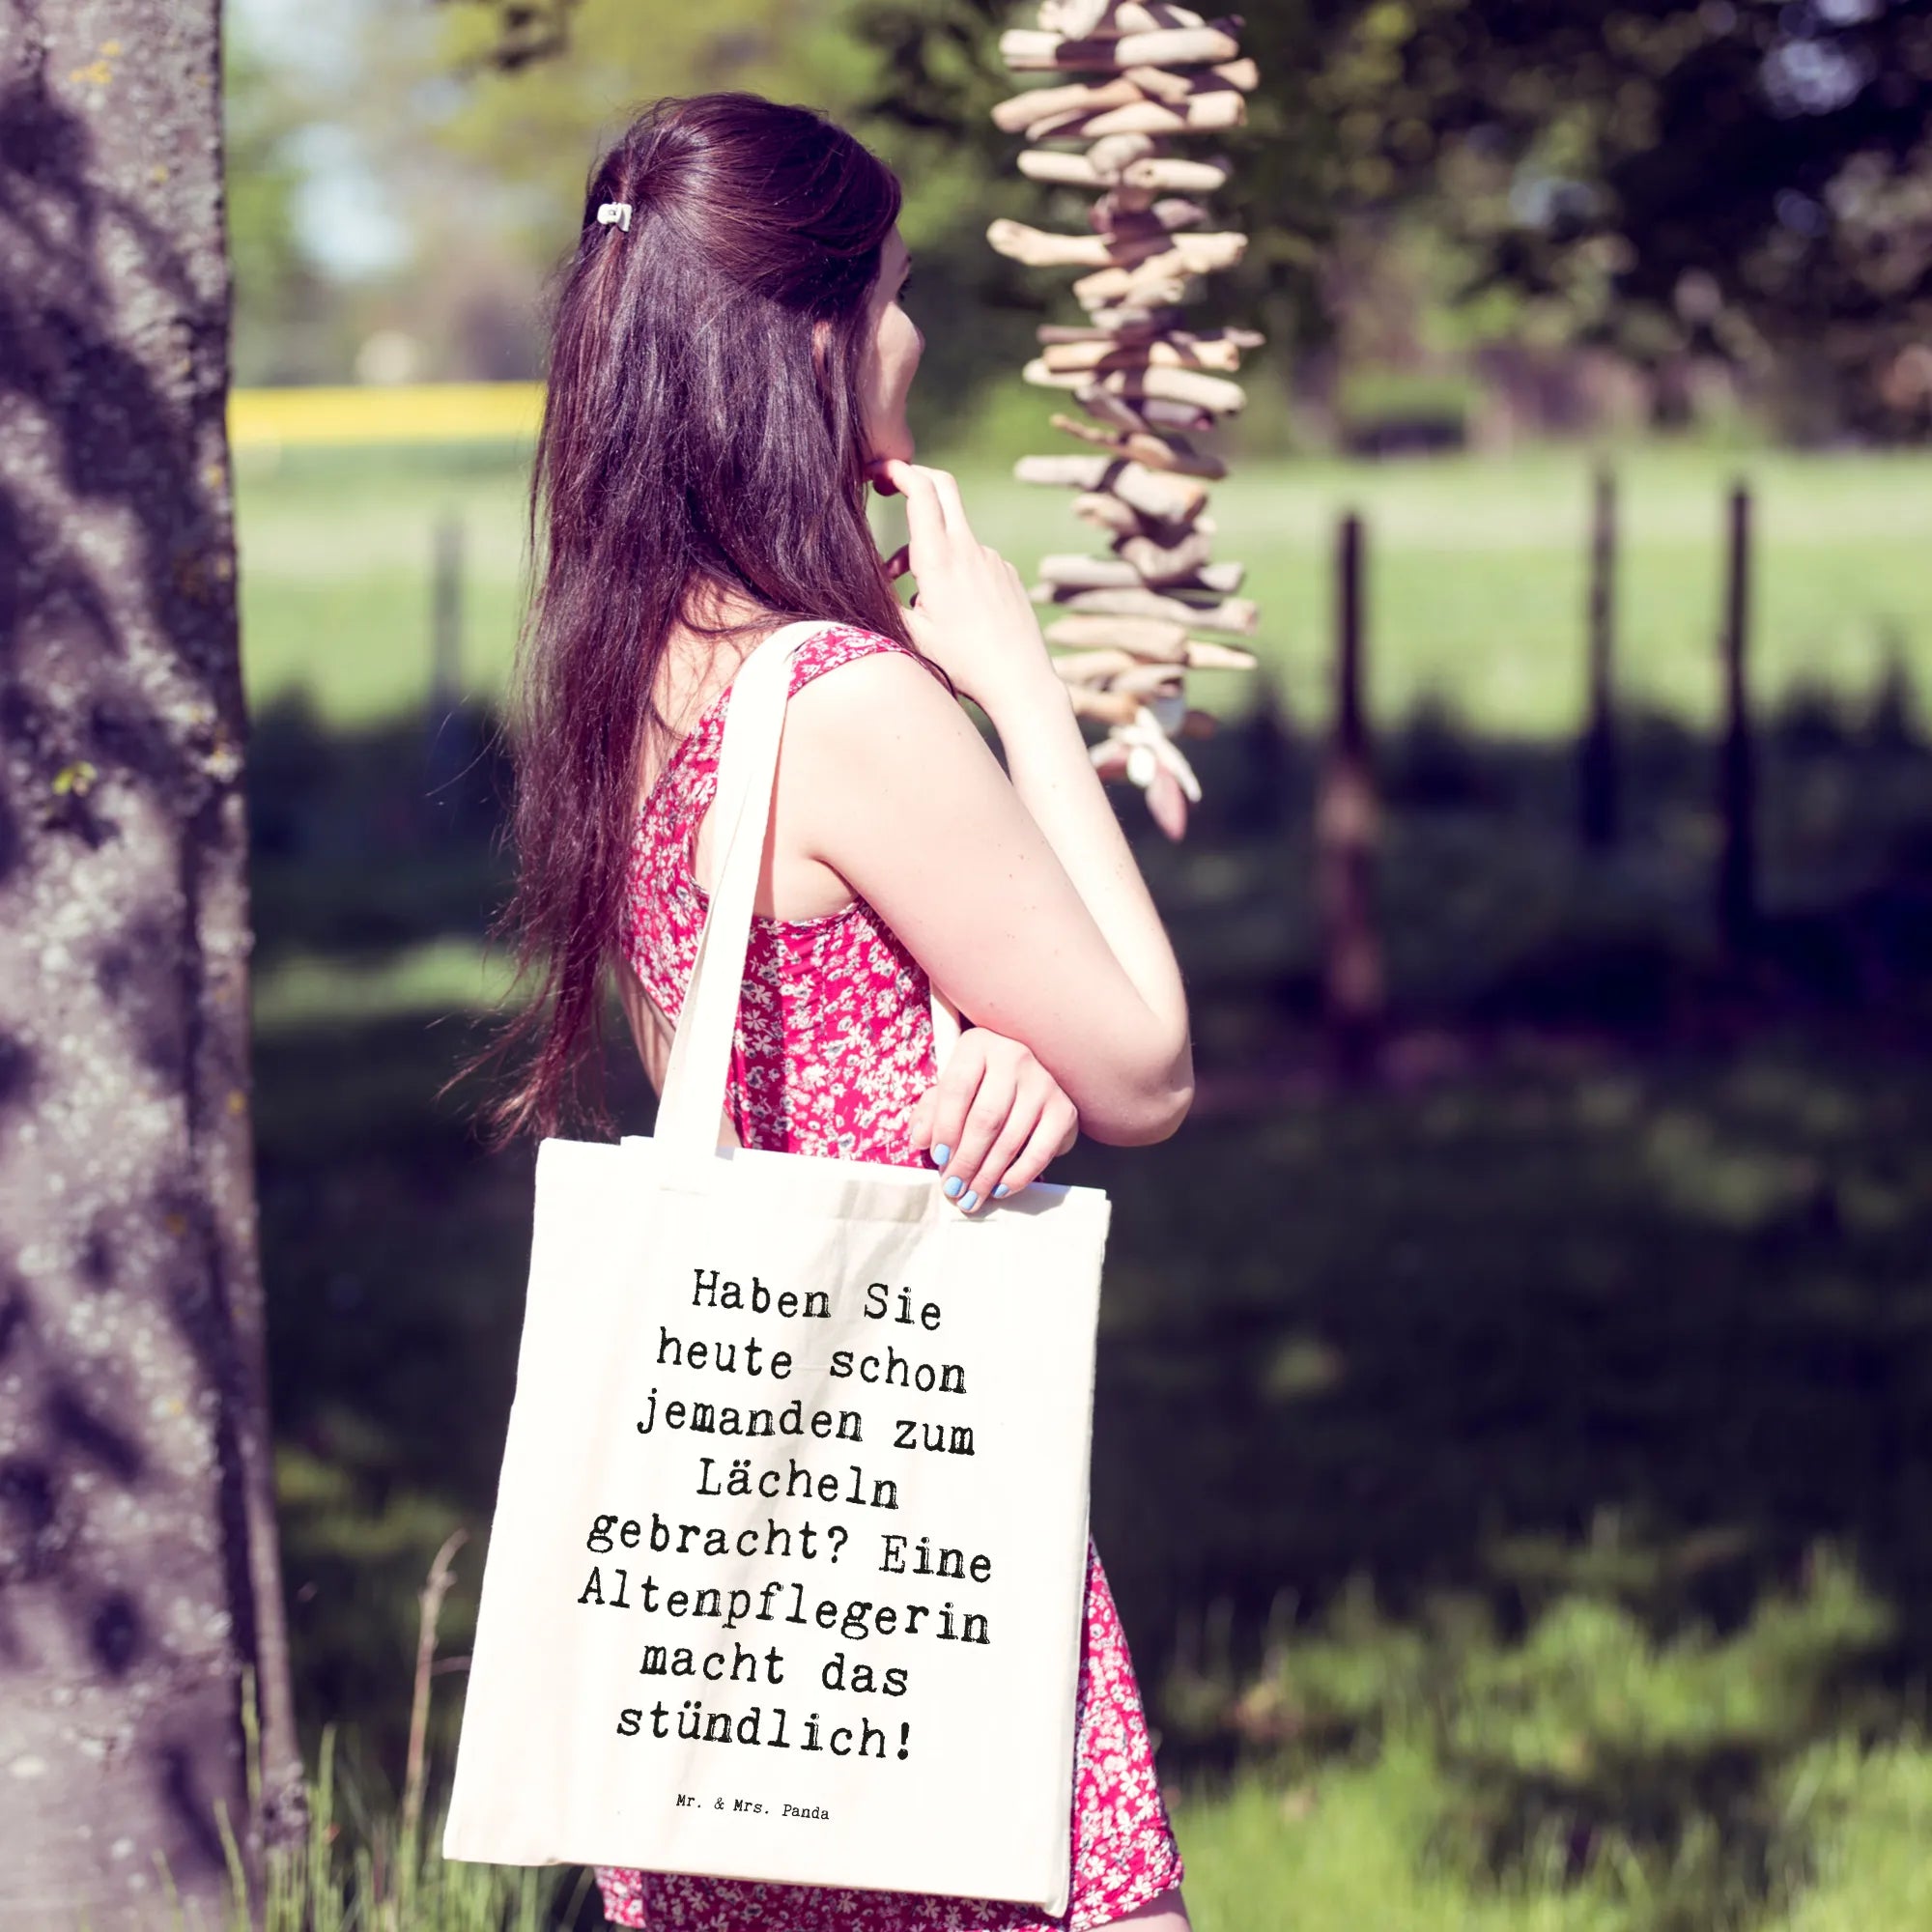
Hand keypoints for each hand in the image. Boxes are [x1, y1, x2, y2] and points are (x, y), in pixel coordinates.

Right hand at [869, 458, 1055, 715]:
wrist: (1020, 680)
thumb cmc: (963, 663)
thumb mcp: (911, 634)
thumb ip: (884, 599)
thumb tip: (866, 577)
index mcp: (940, 559)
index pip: (921, 491)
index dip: (898, 471)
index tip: (878, 470)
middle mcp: (969, 549)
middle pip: (943, 487)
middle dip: (915, 478)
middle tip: (891, 486)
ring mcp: (993, 559)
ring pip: (953, 533)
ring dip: (927, 546)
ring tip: (913, 592)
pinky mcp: (1007, 573)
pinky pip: (973, 558)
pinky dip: (953, 568)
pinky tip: (951, 607)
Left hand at [907, 1025, 1078, 1212]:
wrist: (1028, 1083)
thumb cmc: (979, 1087)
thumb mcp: (949, 1091)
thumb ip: (930, 1112)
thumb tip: (920, 1139)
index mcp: (978, 1045)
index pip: (957, 1088)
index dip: (944, 1127)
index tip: (937, 1158)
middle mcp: (1014, 1056)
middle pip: (985, 1118)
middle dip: (966, 1161)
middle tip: (953, 1188)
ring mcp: (1043, 1083)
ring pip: (1010, 1138)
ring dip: (987, 1175)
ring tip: (971, 1197)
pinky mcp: (1064, 1110)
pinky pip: (1040, 1151)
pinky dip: (1018, 1176)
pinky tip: (1000, 1189)